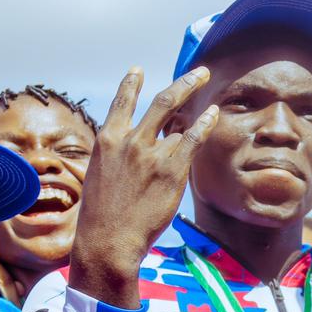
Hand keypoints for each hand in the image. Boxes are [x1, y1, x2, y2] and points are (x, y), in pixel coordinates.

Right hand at [70, 66, 219, 306]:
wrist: (107, 241)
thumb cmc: (101, 216)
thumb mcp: (99, 175)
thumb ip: (117, 156)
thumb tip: (140, 145)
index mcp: (107, 140)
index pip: (122, 103)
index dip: (131, 84)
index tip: (138, 70)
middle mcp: (130, 141)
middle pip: (163, 103)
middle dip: (185, 84)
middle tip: (199, 72)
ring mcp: (152, 154)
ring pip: (179, 128)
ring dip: (190, 125)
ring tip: (202, 113)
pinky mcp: (172, 170)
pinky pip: (193, 139)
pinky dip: (205, 124)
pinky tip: (213, 114)